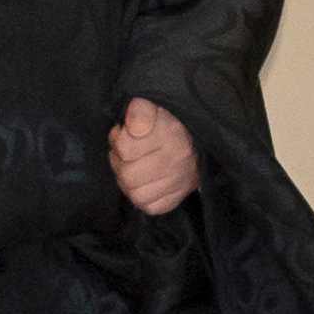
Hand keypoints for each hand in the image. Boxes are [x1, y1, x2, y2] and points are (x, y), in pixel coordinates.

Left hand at [106, 98, 198, 215]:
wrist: (195, 139)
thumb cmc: (164, 122)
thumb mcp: (151, 106)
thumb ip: (140, 110)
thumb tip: (135, 128)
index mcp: (170, 134)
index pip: (125, 148)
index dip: (118, 139)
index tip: (125, 132)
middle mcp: (178, 160)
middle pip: (128, 175)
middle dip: (119, 163)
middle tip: (125, 154)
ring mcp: (179, 181)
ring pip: (136, 194)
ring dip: (127, 183)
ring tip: (132, 168)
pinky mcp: (178, 198)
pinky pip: (150, 207)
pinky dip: (143, 197)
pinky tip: (144, 182)